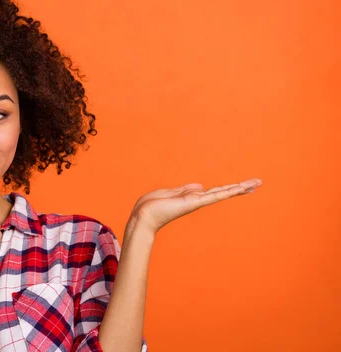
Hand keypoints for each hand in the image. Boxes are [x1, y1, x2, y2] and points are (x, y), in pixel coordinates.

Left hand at [123, 178, 262, 242]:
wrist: (143, 217)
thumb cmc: (151, 206)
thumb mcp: (169, 193)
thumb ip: (184, 190)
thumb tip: (199, 186)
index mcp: (190, 198)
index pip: (213, 191)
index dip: (226, 188)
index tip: (240, 185)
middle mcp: (197, 201)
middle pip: (223, 192)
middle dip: (240, 188)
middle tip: (257, 183)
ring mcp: (197, 202)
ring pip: (223, 193)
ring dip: (240, 188)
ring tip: (256, 183)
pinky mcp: (194, 203)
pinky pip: (215, 195)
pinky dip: (228, 191)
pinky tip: (240, 188)